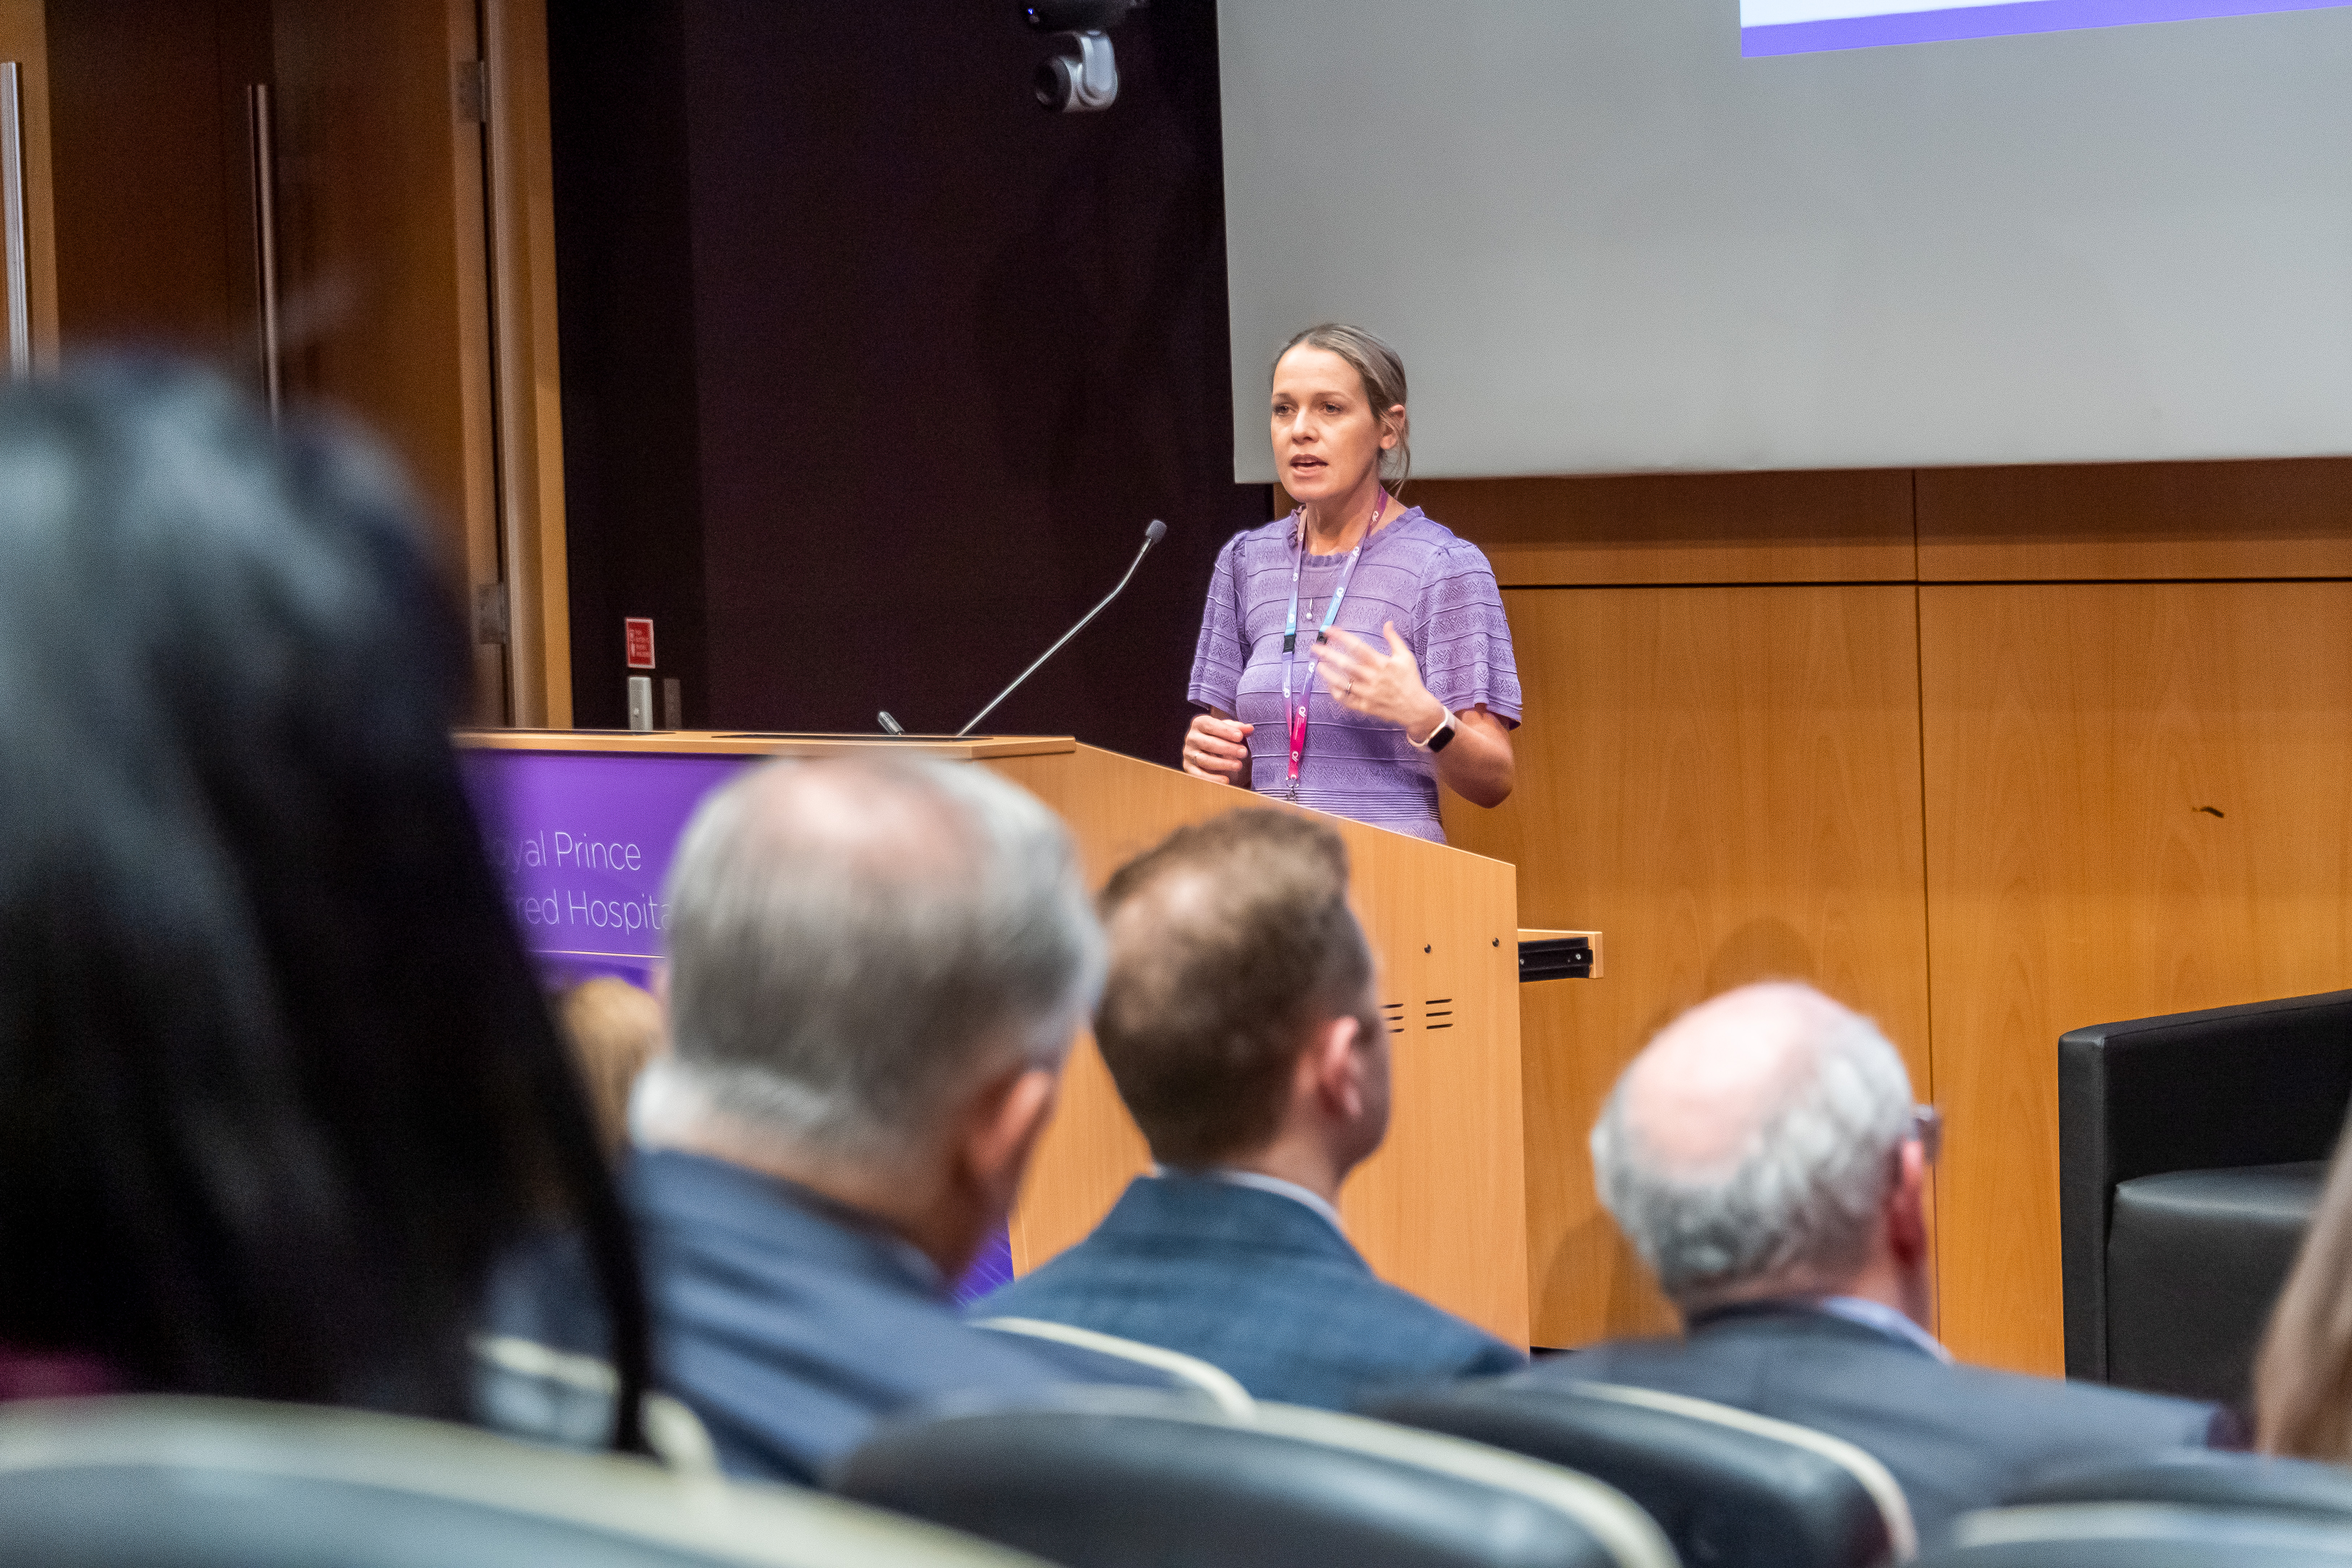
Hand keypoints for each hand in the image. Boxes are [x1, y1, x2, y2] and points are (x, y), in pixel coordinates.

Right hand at [1184, 712, 1252, 783]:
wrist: (1209, 750)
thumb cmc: (1221, 736)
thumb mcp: (1229, 730)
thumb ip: (1239, 728)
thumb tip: (1250, 728)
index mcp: (1200, 723)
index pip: (1211, 725)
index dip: (1225, 731)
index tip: (1240, 736)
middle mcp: (1191, 737)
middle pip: (1208, 743)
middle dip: (1227, 748)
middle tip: (1243, 753)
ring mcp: (1188, 753)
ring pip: (1204, 760)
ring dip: (1223, 764)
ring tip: (1238, 765)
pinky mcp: (1188, 767)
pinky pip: (1199, 775)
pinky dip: (1212, 779)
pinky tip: (1226, 780)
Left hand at [1312, 621, 1447, 740]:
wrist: (1416, 708)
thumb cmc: (1410, 680)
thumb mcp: (1405, 657)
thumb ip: (1394, 639)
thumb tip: (1387, 623)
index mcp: (1382, 663)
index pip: (1357, 646)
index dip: (1341, 637)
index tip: (1328, 630)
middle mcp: (1372, 678)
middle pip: (1345, 664)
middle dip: (1328, 654)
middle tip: (1314, 647)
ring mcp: (1367, 693)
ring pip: (1342, 683)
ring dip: (1328, 674)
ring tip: (1318, 665)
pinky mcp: (1365, 706)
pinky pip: (1346, 699)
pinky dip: (1336, 692)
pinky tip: (1330, 684)